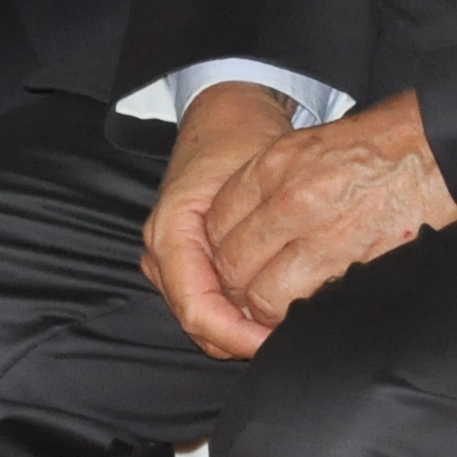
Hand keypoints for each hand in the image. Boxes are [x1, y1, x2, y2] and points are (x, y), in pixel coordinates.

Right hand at [144, 82, 297, 358]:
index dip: (237, 335)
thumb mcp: (256, 175)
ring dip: (243, 329)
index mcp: (170, 232)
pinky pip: (209, 304)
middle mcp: (162, 253)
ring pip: (204, 320)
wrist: (225, 115)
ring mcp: (170, 261)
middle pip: (199, 322)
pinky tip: (272, 310)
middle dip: (243, 338)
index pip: (197, 309)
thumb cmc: (239, 138)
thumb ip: (260, 227)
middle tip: (294, 336)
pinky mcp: (185, 263)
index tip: (276, 340)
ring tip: (286, 324)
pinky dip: (239, 314)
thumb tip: (280, 284)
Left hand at [201, 92, 456, 330]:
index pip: (216, 222)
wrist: (444, 144)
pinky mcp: (355, 263)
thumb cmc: (388, 139)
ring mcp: (323, 234)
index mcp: (277, 165)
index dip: (221, 249)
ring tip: (282, 308)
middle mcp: (292, 200)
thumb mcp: (316, 142)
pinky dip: (304, 314)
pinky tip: (313, 307)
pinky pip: (308, 305)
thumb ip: (277, 180)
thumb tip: (254, 222)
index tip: (236, 260)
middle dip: (238, 286)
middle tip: (253, 292)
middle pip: (233, 264)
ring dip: (268, 309)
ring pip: (263, 295)